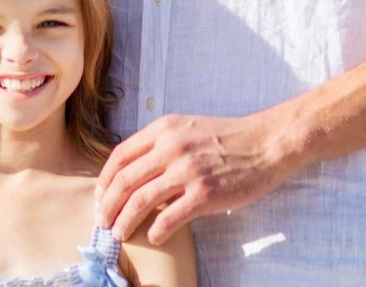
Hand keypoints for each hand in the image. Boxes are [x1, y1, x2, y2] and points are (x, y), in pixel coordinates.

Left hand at [95, 110, 303, 245]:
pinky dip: (156, 230)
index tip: (100, 196)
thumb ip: (159, 143)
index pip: (120, 156)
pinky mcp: (205, 194)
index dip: (105, 179)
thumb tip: (132, 169)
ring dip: (125, 220)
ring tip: (119, 233)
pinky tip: (153, 237)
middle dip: (108, 204)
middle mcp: (171, 148)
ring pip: (141, 200)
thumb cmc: (226, 137)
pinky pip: (170, 217)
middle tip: (102, 220)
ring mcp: (188, 171)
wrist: (265, 143)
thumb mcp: (185, 128)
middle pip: (125, 180)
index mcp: (163, 130)